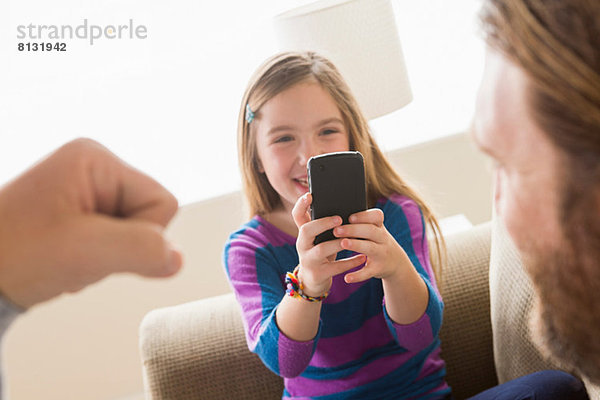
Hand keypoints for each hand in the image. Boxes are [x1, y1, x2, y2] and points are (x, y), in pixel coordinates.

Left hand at [0, 138, 182, 308]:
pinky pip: (117, 238)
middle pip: (150, 216)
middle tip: (79, 253)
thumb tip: (176, 258)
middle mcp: (94, 167)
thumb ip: (140, 249)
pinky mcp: (82, 209)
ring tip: (68, 256)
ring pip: (135, 231)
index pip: (163, 202)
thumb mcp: (82, 251)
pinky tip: (68, 258)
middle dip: (121, 246)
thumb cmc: (11, 254)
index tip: (97, 245)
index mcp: (96, 160)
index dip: (141, 235)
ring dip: (108, 255)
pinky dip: (98, 257)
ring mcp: (87, 188)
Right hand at [292, 193, 364, 296]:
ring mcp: (308, 261)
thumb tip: (343, 206)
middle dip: (322, 223)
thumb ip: (324, 224)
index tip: (310, 194)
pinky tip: (362, 257)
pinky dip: (349, 262)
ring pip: (321, 250)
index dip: (301, 205)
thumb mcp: (319, 238)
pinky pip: (335, 268)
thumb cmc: (321, 252)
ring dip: (337, 243)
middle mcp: (302, 245)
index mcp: (304, 233)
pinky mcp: (318, 274)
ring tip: (351, 239)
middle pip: (306, 231)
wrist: (314, 280)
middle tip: (339, 219)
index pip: (297, 216)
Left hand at [333, 208, 410, 283]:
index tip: (350, 217)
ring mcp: (382, 254)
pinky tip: (347, 278)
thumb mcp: (373, 231)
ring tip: (342, 243)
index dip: (364, 216)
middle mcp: (383, 238)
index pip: (376, 216)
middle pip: (370, 231)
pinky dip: (358, 275)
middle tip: (336, 230)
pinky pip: (368, 272)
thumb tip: (333, 220)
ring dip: (356, 245)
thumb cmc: (376, 241)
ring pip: (370, 248)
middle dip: (353, 230)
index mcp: (379, 226)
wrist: (396, 262)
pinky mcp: (378, 269)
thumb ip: (359, 224)